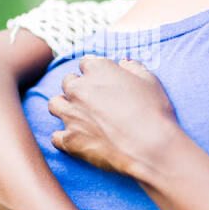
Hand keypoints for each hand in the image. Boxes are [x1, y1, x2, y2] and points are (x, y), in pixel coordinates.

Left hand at [49, 56, 178, 177]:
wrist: (149, 146)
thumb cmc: (153, 111)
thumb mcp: (149, 80)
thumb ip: (133, 67)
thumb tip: (123, 63)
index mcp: (98, 70)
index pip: (87, 63)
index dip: (95, 72)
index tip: (103, 80)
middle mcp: (79, 89)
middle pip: (68, 82)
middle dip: (78, 87)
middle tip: (91, 99)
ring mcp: (71, 114)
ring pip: (55, 104)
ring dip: (63, 106)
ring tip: (75, 114)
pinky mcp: (70, 140)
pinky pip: (55, 136)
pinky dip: (63, 137)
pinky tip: (75, 139)